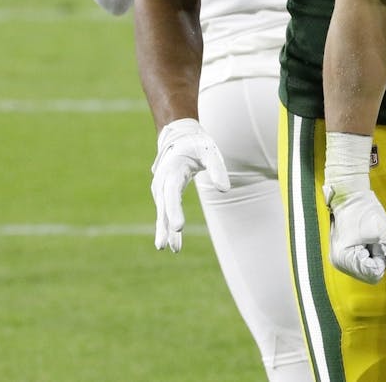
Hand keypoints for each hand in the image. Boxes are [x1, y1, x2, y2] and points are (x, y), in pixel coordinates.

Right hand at [150, 118, 229, 251]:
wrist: (179, 136)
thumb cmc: (197, 145)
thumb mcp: (210, 151)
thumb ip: (217, 169)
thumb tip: (225, 190)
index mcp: (173, 170)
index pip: (172, 193)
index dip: (174, 211)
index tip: (178, 227)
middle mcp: (163, 182)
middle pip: (163, 207)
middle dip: (165, 226)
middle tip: (165, 246)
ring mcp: (161, 189)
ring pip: (162, 213)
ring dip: (164, 231)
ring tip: (169, 249)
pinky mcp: (163, 194)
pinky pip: (165, 212)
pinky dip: (167, 227)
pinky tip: (172, 243)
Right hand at [324, 185, 385, 283]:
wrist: (349, 195)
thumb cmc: (364, 209)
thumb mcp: (385, 229)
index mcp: (344, 259)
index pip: (374, 274)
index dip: (382, 257)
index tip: (375, 240)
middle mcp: (339, 264)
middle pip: (370, 275)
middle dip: (377, 257)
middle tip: (372, 238)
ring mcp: (339, 261)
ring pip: (368, 270)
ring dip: (374, 255)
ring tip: (367, 237)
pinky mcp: (342, 257)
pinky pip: (363, 264)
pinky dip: (369, 253)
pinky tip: (364, 239)